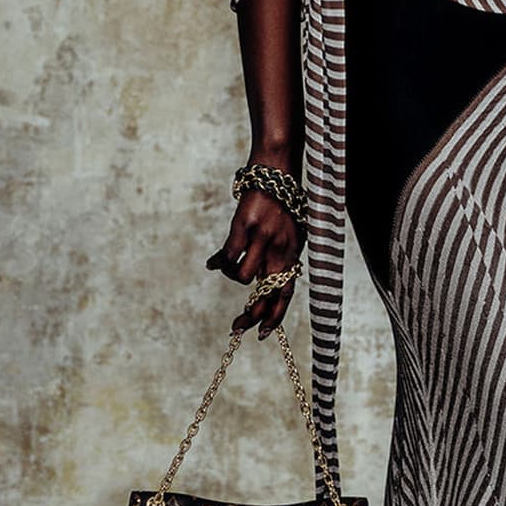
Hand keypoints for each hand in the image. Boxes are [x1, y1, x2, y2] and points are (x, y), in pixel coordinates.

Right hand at [206, 186, 306, 337]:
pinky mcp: (245, 226)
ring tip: (229, 268)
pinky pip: (228, 256)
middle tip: (237, 327)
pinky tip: (213, 264)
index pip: (286, 292)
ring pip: (244, 278)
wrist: (278, 172)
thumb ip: (278, 257)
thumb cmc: (285, 203)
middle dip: (251, 316)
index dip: (275, 315)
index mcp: (293, 253)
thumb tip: (262, 281)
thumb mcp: (290, 233)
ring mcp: (262, 238)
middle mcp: (280, 249)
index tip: (263, 333)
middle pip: (266, 294)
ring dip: (233, 278)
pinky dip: (219, 262)